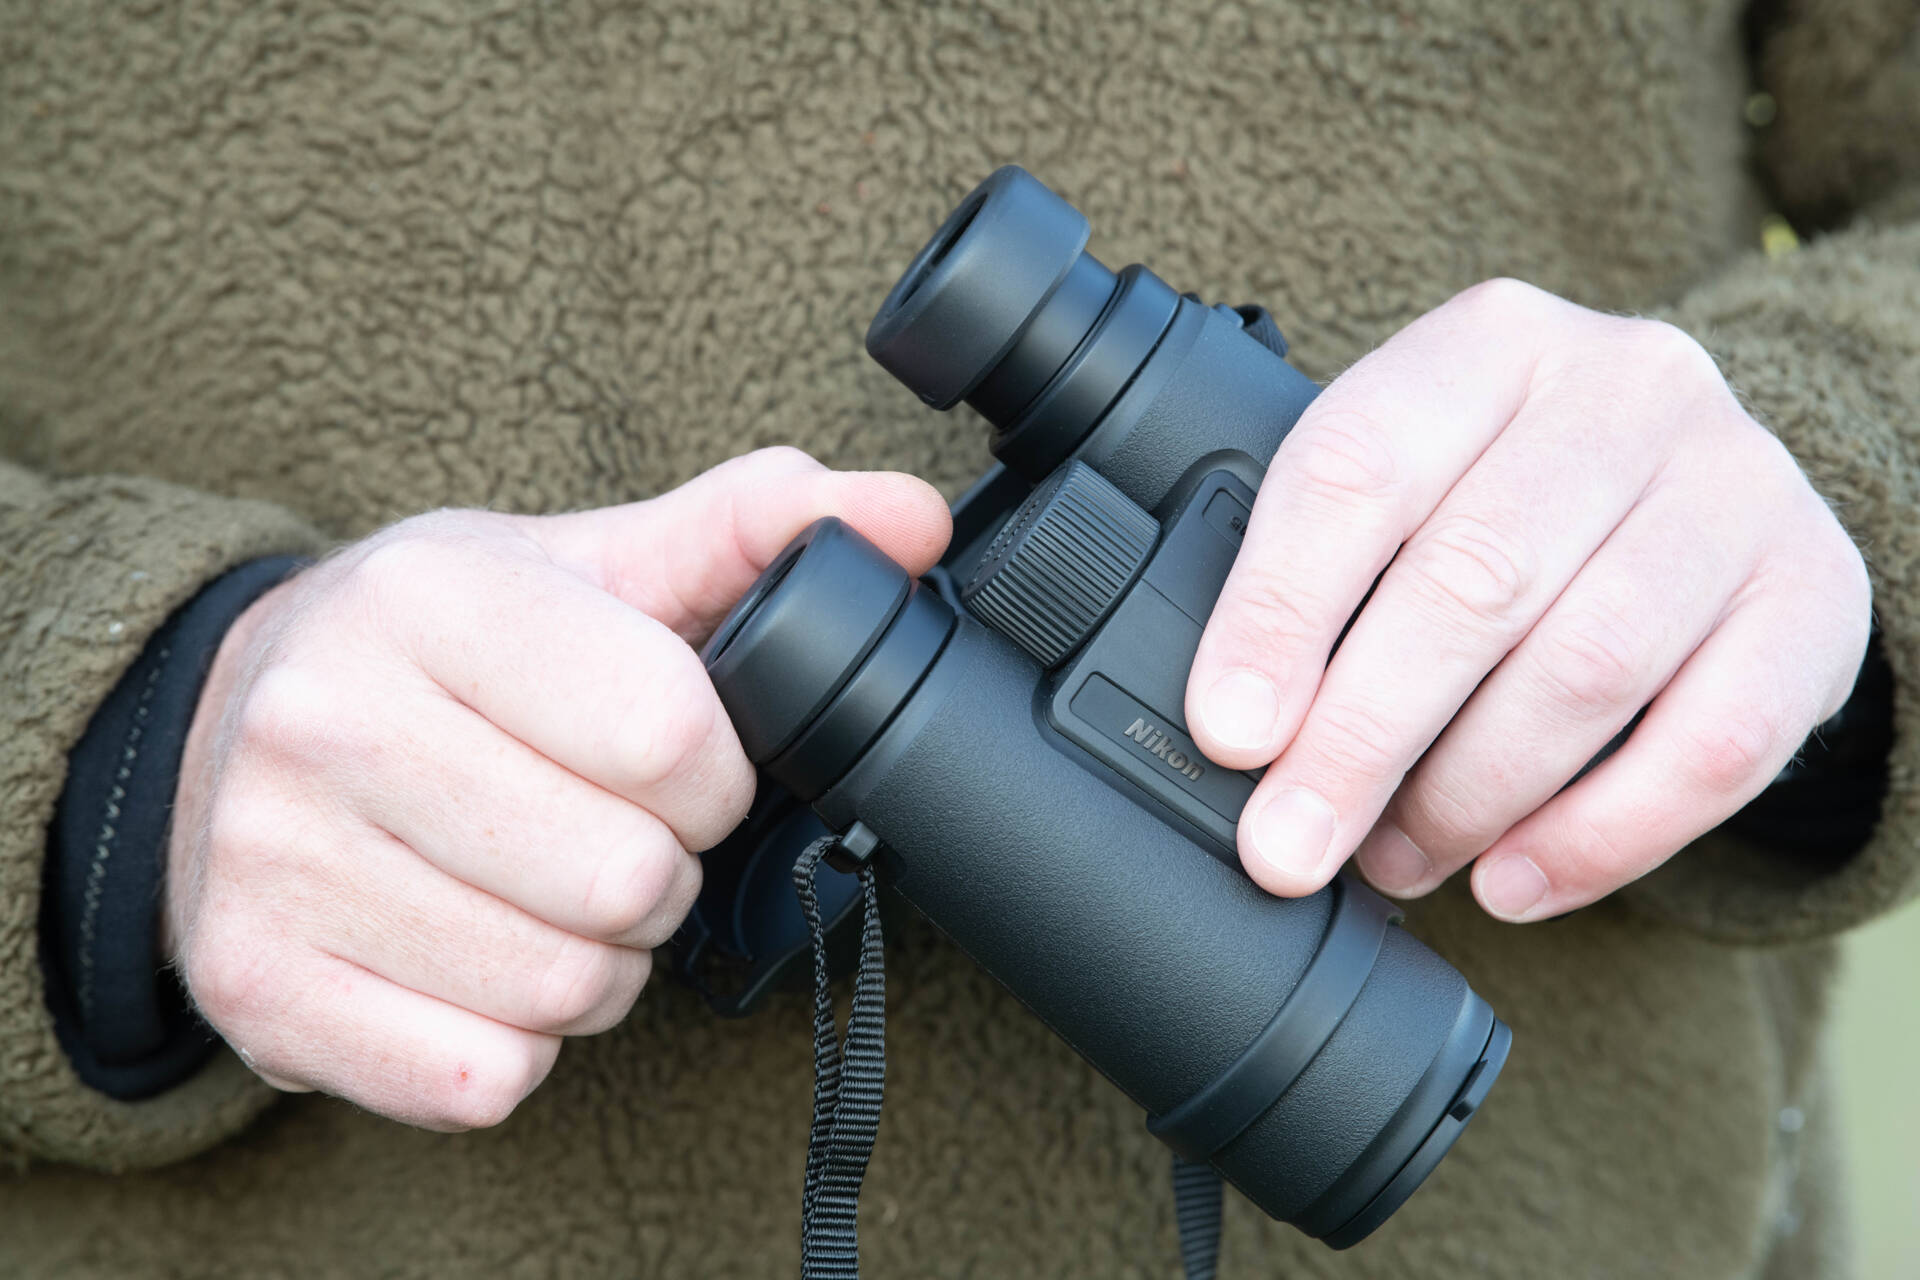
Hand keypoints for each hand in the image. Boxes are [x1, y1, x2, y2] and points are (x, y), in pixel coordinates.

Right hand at [166, 448, 949, 1128]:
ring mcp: (275, 864)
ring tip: (550, 892)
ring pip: (565, 988)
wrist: (220, 730)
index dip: (713, 772)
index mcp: (428, 599)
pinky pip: (481, 1076)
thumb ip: (753, 531)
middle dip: (659, 871)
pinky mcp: (259, 989)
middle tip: (612, 833)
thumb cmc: (435, 651)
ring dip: (600, 963)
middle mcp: (325, 723)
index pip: (669, 735)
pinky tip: (481, 959)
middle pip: (627, 878)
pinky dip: (517, 1041)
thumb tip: (910, 519)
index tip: (676, 762)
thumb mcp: (585, 565)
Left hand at [1185, 279, 1870, 920]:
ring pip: (1589, 666)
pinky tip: (1511, 882)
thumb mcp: (1405, 493)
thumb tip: (1241, 740)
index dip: (1279, 613)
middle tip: (1291, 843)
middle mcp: (1627, 388)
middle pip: (1474, 578)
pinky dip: (1596, 838)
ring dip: (1469, 796)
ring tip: (1395, 859)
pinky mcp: (1814, 595)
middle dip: (1363, 737)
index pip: (1360, 468)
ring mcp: (1736, 486)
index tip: (1231, 734)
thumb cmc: (1499, 502)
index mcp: (1488, 344)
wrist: (1683, 500)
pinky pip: (1713, 747)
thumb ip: (1319, 580)